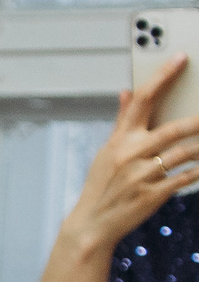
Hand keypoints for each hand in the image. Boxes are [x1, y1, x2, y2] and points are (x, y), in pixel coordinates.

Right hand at [64, 55, 196, 253]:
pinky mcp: (154, 193)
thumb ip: (122, 121)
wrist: (93, 223)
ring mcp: (143, 174)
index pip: (142, 99)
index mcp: (120, 139)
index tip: (180, 58)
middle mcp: (131, 153)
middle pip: (173, 128)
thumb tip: (127, 92)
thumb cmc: (102, 185)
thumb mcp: (108, 151)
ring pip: (186, 153)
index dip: (162, 76)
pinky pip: (188, 176)